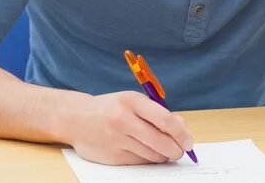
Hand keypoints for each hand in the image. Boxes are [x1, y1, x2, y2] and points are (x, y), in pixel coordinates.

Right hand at [62, 91, 193, 165]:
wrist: (76, 118)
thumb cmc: (112, 108)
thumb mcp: (134, 102)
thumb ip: (159, 112)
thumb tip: (183, 127)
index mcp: (132, 101)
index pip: (164, 120)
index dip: (181, 133)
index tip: (189, 142)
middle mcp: (123, 120)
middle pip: (160, 142)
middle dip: (176, 150)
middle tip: (180, 151)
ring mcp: (116, 139)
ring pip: (152, 155)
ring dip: (162, 156)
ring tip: (162, 150)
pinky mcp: (112, 156)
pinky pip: (139, 162)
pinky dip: (148, 160)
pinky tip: (145, 152)